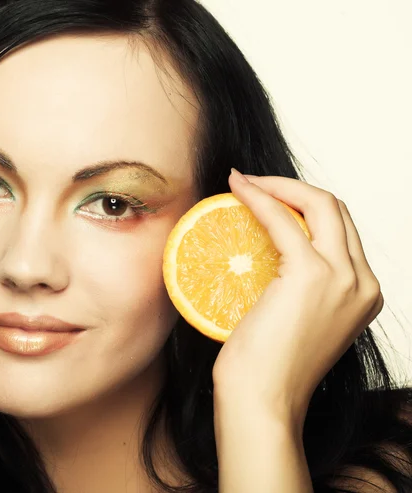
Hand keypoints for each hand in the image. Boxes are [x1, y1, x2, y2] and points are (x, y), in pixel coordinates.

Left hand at [211, 170, 383, 429]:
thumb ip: (301, 288)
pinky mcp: (311, 275)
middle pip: (336, 210)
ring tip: (244, 183)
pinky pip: (282, 219)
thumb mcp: (298, 319)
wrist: (263, 401)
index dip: (305, 207)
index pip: (340, 231)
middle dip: (293, 188)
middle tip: (256, 184)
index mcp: (364, 294)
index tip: (270, 198)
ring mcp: (343, 277)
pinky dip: (258, 197)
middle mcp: (363, 282)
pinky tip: (237, 188)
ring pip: (319, 204)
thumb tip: (270, 255)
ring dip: (278, 186)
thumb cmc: (269, 367)